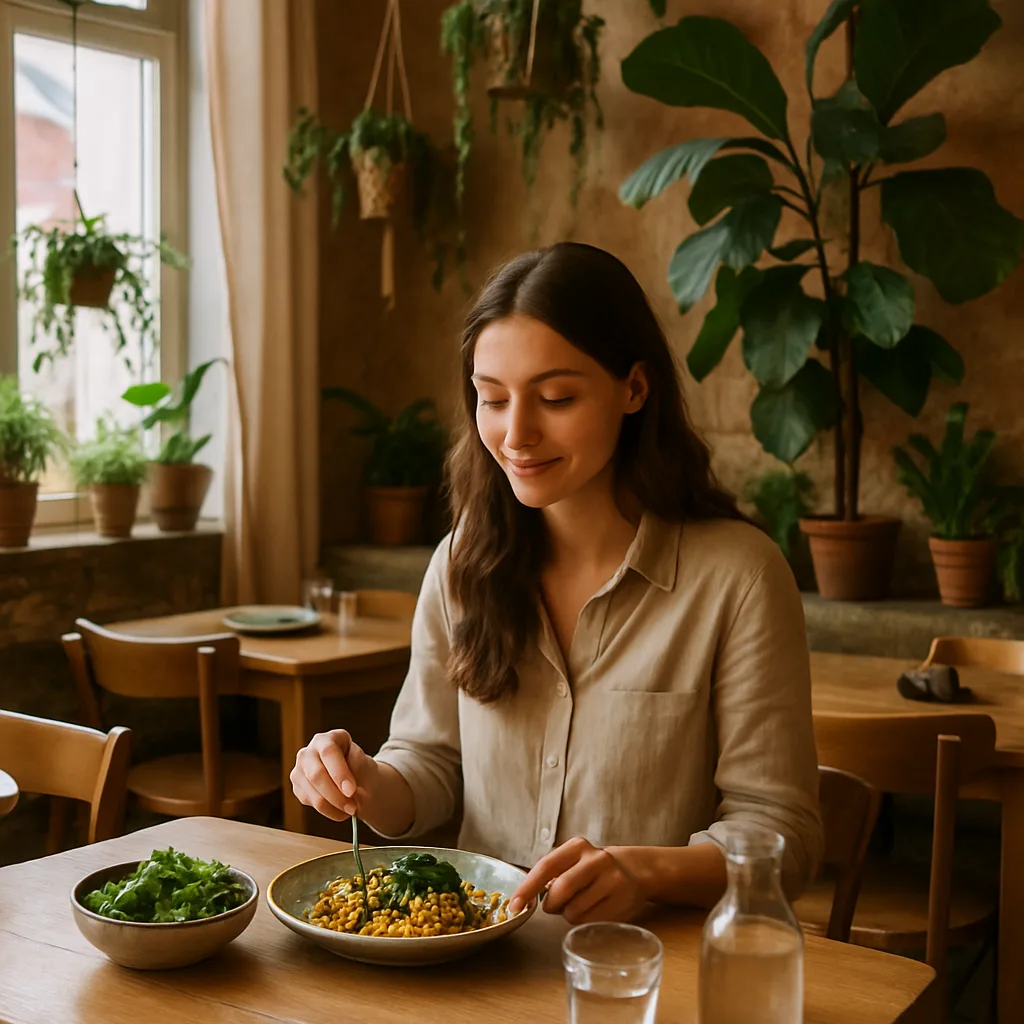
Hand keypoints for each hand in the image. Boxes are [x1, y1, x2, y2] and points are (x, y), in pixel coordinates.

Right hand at [290, 729, 376, 821]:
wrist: (355, 781)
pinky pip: (309, 803)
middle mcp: (308, 751)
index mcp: (327, 739)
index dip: (339, 772)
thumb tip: (346, 784)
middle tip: (352, 808)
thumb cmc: (360, 769)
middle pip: (316, 774)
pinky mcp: (297, 787)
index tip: (351, 791)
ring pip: (311, 792)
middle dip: (336, 795)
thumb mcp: (365, 764)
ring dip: (333, 806)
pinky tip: (340, 811)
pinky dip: (327, 811)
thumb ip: (358, 768)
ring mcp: (299, 770)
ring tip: (350, 810)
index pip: (329, 752)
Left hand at [508, 838, 648, 923]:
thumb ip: (551, 875)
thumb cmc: (591, 870)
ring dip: (568, 915)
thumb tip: (525, 899)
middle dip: (552, 905)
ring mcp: (612, 879)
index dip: (527, 888)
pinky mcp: (622, 900)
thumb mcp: (572, 862)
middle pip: (561, 889)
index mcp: (576, 846)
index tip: (514, 906)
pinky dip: (584, 921)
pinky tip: (592, 910)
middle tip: (555, 906)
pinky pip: (591, 921)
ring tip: (578, 905)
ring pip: (574, 910)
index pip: (546, 866)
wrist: (633, 871)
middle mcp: (596, 858)